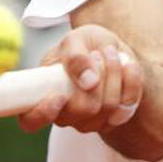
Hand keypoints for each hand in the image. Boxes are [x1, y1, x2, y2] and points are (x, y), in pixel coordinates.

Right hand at [17, 24, 143, 133]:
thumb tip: (88, 82)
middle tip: (98, 53)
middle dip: (98, 76)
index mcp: (42, 94)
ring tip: (110, 53)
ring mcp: (88, 122)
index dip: (42, 113)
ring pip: (109, 107)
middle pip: (84, 109)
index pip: (30, 120)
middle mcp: (63, 114)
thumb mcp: (76, 39)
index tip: (58, 96)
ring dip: (114, 74)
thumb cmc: (84, 44)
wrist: (109, 49)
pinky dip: (132, 81)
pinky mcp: (113, 120)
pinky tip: (128, 64)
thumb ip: (76, 57)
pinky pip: (128, 106)